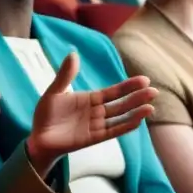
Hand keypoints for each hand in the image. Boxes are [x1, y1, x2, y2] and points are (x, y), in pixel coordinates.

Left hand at [27, 52, 156, 175]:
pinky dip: (125, 126)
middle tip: (154, 91)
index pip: (113, 92)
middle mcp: (96, 112)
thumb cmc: (46, 114)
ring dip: (135, 112)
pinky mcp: (93, 138)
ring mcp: (96, 125)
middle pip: (120, 104)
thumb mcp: (54, 92)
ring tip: (151, 106)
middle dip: (137, 98)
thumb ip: (65, 76)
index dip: (128, 86)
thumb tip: (73, 54)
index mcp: (90, 99)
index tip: (144, 80)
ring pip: (120, 117)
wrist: (38, 137)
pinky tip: (138, 121)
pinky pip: (112, 131)